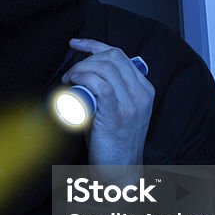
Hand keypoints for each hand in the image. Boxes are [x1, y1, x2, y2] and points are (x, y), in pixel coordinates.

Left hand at [61, 38, 154, 167]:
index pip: (120, 55)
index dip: (95, 45)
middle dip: (86, 58)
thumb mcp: (118, 110)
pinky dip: (84, 78)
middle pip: (113, 57)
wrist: (120, 170)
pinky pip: (101, 85)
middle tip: (71, 72)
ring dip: (81, 68)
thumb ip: (110, 90)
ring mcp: (131, 105)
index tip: (77, 44)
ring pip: (105, 68)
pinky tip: (75, 83)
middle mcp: (141, 94)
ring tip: (70, 79)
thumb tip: (85, 73)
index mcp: (144, 90)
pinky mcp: (117, 115)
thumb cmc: (114, 142)